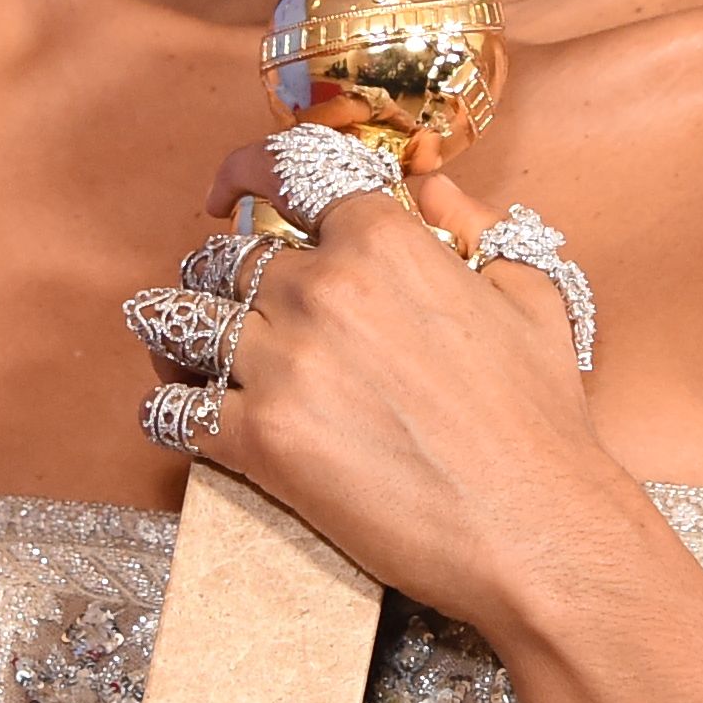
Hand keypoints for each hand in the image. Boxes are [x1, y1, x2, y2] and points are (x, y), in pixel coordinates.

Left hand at [146, 140, 619, 626]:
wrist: (535, 529)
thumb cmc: (539, 420)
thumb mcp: (529, 293)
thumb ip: (473, 225)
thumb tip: (430, 188)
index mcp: (383, 240)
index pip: (285, 173)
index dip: (242, 173)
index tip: (223, 193)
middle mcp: (321, 288)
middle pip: (221, 258)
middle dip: (212, 277)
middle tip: (216, 301)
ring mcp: (283, 363)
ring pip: (180, 322)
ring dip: (172, 334)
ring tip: (176, 349)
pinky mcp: (260, 440)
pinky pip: (171, 408)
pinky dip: (164, 408)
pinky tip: (174, 412)